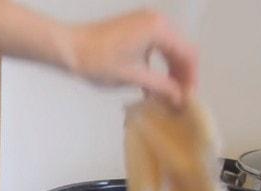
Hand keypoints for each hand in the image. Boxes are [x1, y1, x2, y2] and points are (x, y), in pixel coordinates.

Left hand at [64, 9, 196, 106]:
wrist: (69, 48)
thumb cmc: (98, 61)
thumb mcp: (133, 77)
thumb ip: (161, 87)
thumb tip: (180, 99)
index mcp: (159, 29)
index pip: (188, 54)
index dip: (191, 78)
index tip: (189, 99)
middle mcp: (156, 20)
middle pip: (181, 50)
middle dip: (182, 76)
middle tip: (180, 99)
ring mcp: (145, 22)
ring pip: (169, 49)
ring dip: (170, 72)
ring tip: (168, 96)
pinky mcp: (134, 28)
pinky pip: (155, 46)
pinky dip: (157, 65)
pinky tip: (152, 87)